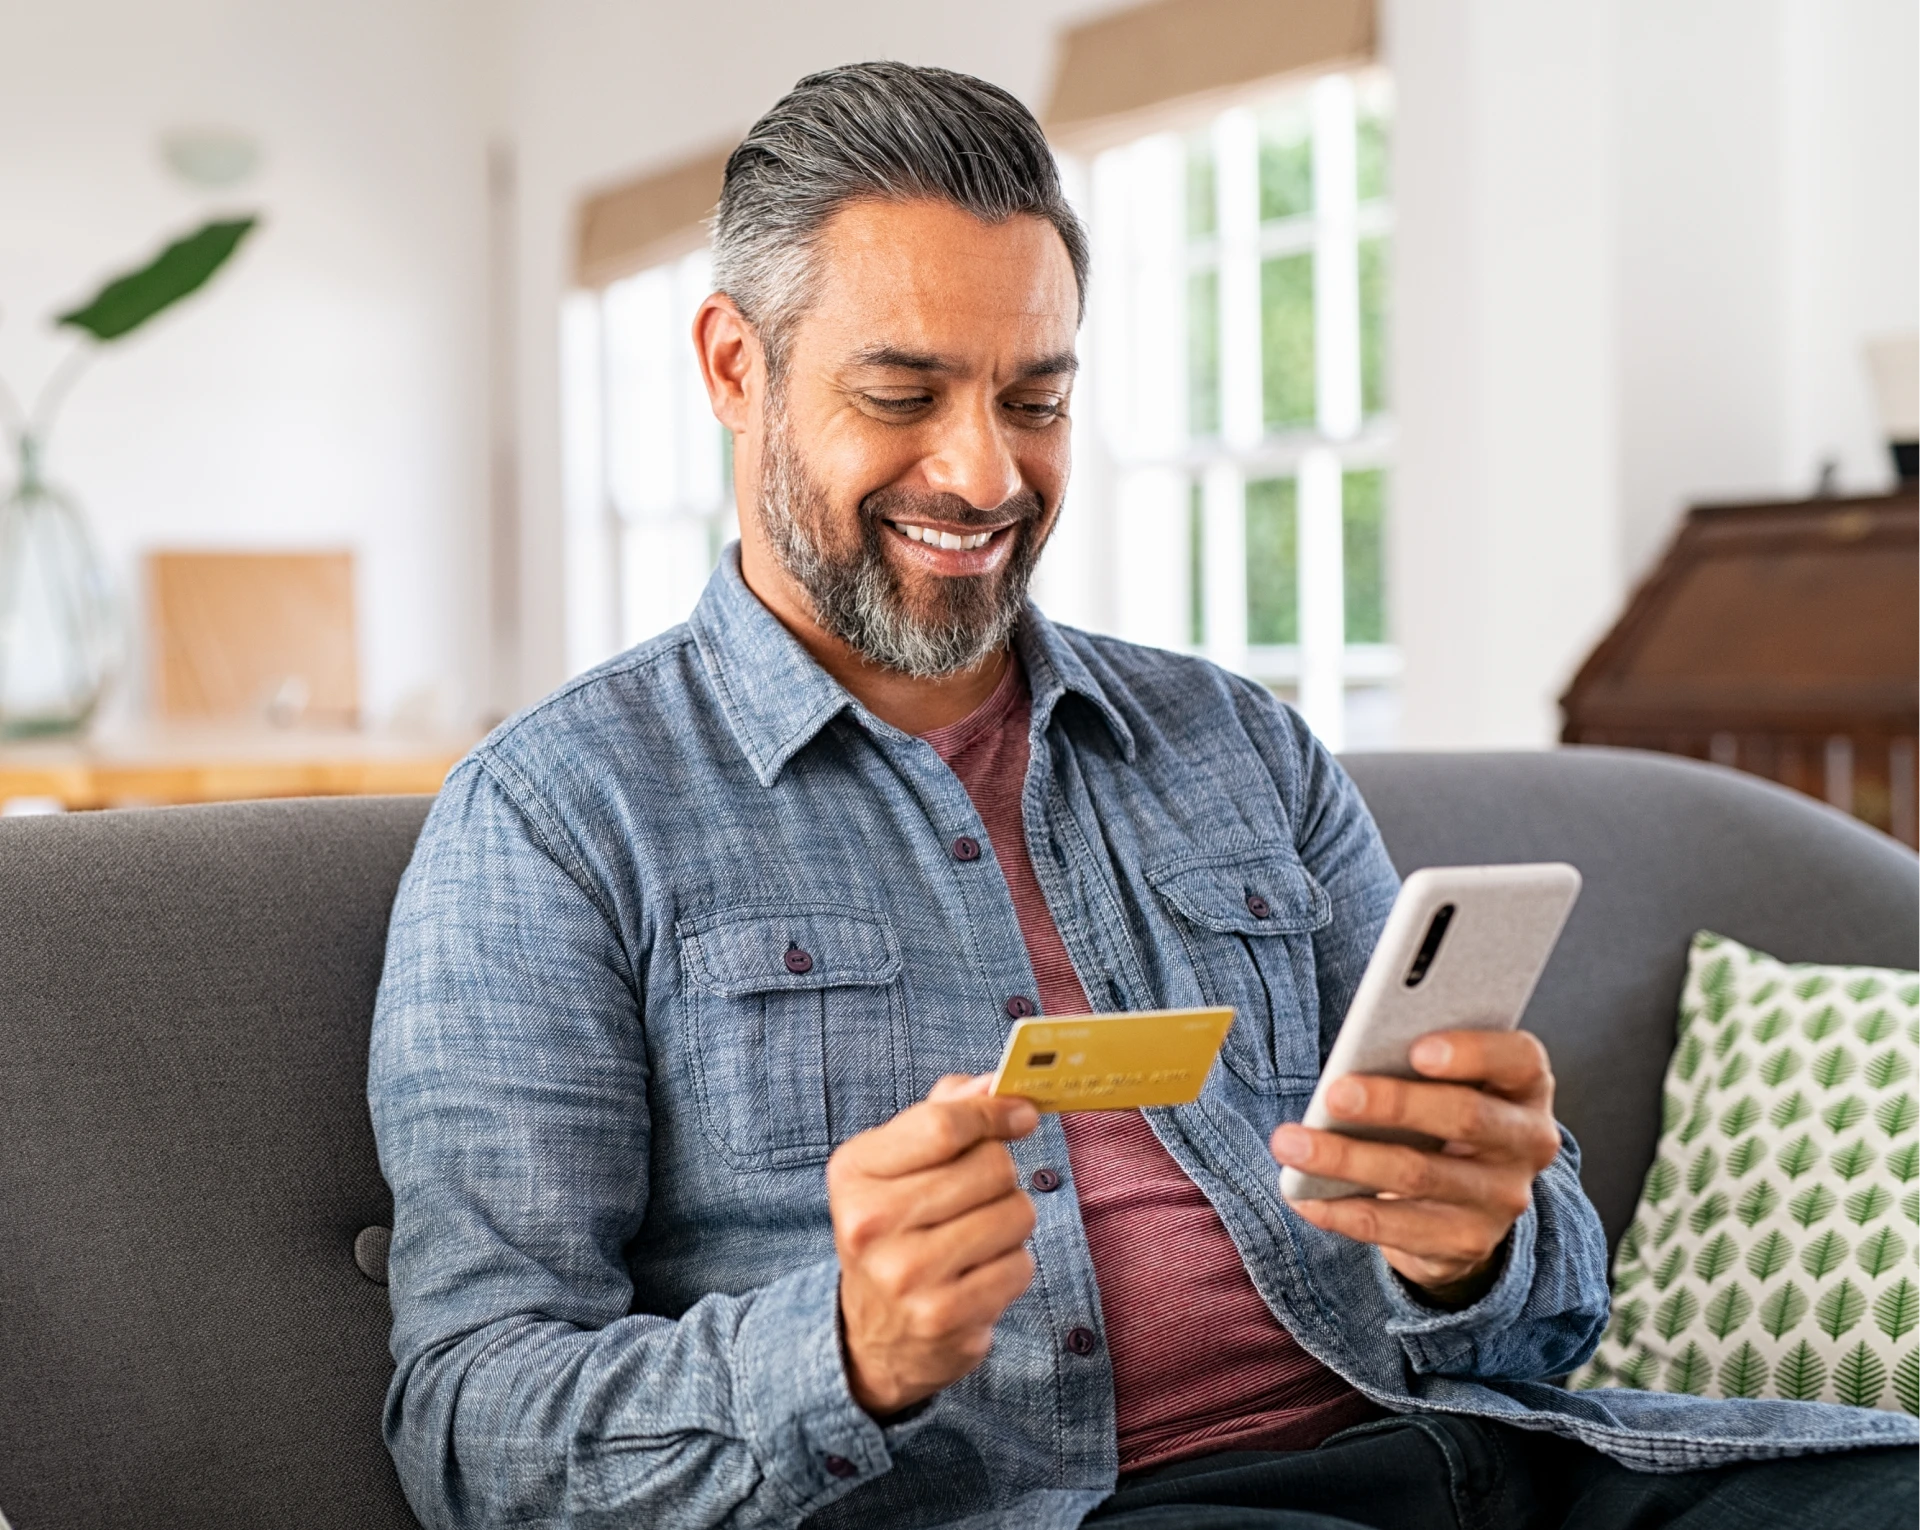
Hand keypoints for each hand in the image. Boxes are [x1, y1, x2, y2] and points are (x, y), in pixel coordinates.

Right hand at [828, 1074, 1039, 1416]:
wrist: (876, 1332)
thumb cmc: (896, 1228)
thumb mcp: (898, 1163)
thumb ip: (943, 1112)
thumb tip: (994, 1082)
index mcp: (855, 1171)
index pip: (943, 1124)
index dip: (994, 1112)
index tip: (1021, 1114)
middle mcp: (871, 1223)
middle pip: (991, 1166)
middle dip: (1002, 1172)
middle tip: (981, 1193)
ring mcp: (906, 1275)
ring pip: (1016, 1213)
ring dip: (1011, 1219)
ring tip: (978, 1235)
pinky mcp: (944, 1317)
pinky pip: (1020, 1265)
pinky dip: (1012, 1265)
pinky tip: (979, 1273)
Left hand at [1270, 1030, 1561, 1304]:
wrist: (1464, 1201)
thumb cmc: (1438, 1115)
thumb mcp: (1444, 1082)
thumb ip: (1415, 1063)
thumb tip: (1354, 1059)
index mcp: (1524, 1085)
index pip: (1518, 1059)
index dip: (1473, 1052)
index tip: (1417, 1048)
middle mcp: (1526, 1141)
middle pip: (1465, 1117)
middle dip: (1393, 1104)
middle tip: (1333, 1095)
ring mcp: (1502, 1197)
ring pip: (1419, 1174)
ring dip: (1347, 1159)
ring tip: (1290, 1142)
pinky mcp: (1467, 1241)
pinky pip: (1395, 1227)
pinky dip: (1341, 1210)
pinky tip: (1302, 1195)